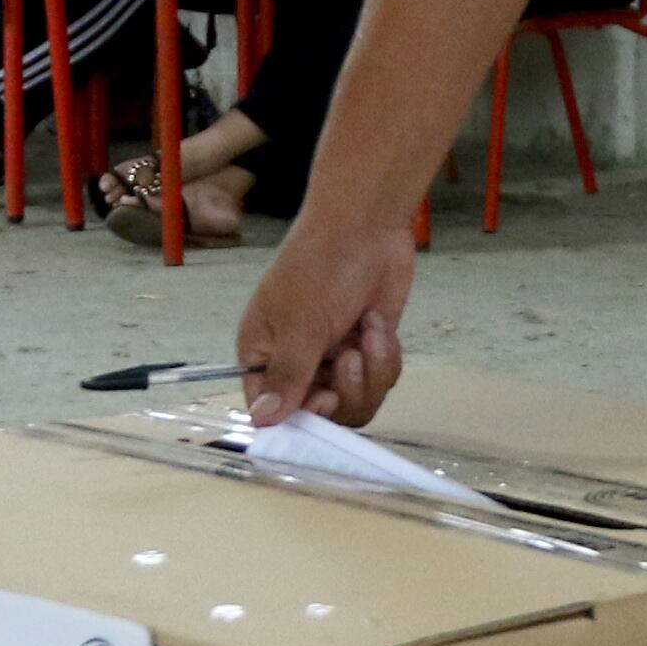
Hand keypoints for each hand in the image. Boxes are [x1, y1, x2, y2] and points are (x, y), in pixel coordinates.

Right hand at [237, 206, 419, 426]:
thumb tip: (262, 422)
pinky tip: (377, 323)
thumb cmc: (321, 265)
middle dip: (346, 392)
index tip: (323, 401)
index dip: (299, 417)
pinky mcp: (368, 349)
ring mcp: (335, 356)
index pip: (271, 409)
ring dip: (370, 373)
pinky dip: (384, 357)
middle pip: (322, 414)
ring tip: (368, 334)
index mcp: (264, 354)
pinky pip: (380, 380)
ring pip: (356, 402)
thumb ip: (286, 376)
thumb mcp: (300, 324)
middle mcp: (297, 361)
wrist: (367, 224)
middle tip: (351, 360)